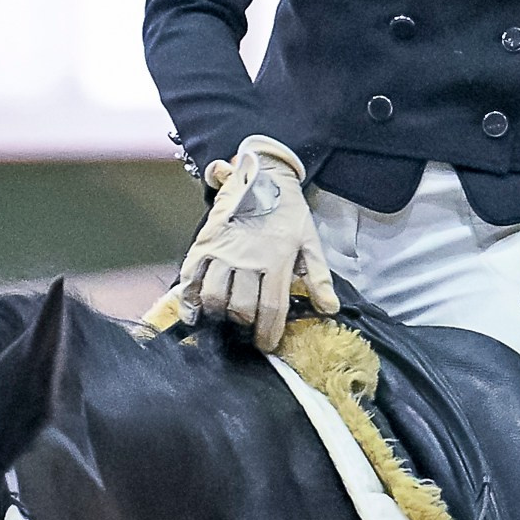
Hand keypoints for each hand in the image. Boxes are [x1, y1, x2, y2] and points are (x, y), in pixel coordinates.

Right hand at [174, 136, 339, 350]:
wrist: (264, 173)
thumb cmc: (289, 210)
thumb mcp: (311, 241)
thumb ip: (319, 277)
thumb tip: (329, 309)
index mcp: (278, 260)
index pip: (271, 308)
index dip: (267, 333)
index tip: (266, 346)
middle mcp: (249, 258)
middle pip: (241, 307)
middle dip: (244, 325)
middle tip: (246, 331)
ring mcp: (224, 250)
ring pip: (216, 296)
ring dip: (220, 315)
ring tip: (225, 320)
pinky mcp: (205, 242)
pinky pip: (192, 275)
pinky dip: (189, 298)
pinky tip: (193, 313)